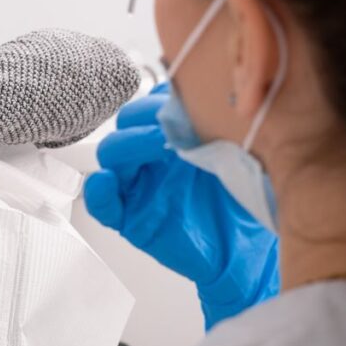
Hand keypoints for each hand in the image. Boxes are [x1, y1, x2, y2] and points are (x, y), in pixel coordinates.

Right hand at [83, 85, 279, 328]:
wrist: (246, 251)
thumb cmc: (244, 203)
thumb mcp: (238, 154)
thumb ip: (217, 125)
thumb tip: (208, 94)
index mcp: (174, 136)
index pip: (152, 103)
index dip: (161, 97)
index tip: (184, 99)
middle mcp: (152, 157)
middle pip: (126, 122)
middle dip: (145, 114)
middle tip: (172, 121)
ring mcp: (139, 185)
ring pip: (111, 154)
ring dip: (128, 143)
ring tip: (159, 144)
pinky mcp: (130, 218)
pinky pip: (102, 204)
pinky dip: (98, 192)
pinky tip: (108, 183)